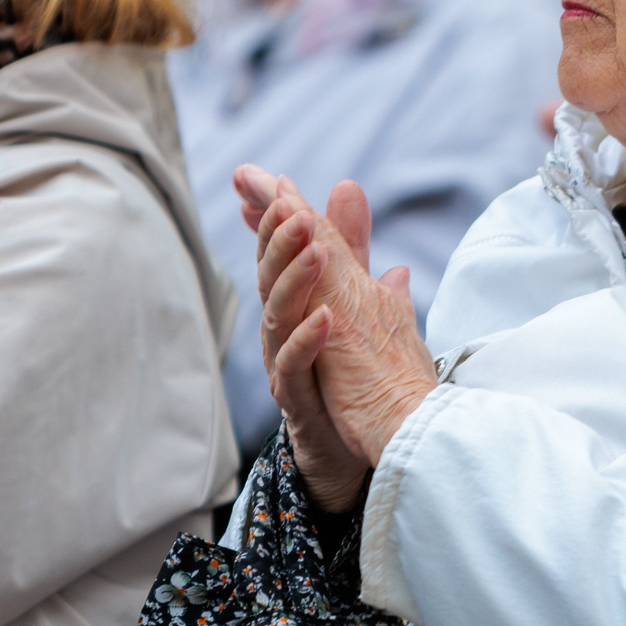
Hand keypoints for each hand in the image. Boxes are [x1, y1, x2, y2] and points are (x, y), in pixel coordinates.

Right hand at [242, 172, 436, 492]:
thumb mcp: (353, 294)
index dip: (273, 219)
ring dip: (294, 282)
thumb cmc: (348, 369)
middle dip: (278, 240)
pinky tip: (325, 316)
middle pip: (270, 279)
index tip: (272, 180)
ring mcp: (287, 366)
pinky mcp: (298, 401)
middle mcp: (282, 332)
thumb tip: (347, 187)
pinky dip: (308, 340)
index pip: (278, 255)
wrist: (355, 445)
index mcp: (295, 305)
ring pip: (277, 318)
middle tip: (295, 206)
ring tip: (316, 249)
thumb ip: (350, 245)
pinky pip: (294, 368)